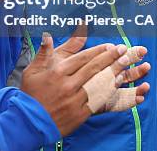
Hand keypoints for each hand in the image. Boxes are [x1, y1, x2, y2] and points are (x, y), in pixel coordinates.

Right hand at [20, 33, 149, 135]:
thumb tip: (47, 35)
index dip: (98, 51)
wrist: (30, 121)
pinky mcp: (80, 113)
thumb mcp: (32, 70)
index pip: (82, 58)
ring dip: (114, 72)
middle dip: (110, 57)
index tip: (110, 46)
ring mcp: (75, 99)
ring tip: (126, 64)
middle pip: (93, 68)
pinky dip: (109, 92)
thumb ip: (43, 53)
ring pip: (99, 83)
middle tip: (123, 50)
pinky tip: (118, 84)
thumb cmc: (31, 94)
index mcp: (57, 72)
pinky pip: (98, 100)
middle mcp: (68, 84)